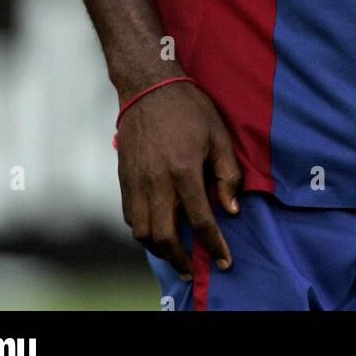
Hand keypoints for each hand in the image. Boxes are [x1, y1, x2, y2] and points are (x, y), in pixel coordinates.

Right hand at [116, 80, 242, 279]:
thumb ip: (227, 174)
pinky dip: (142, 230)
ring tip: (174, 253)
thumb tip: (232, 209)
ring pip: (141, 232)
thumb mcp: (218, 134)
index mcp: (184, 170)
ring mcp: (136, 181)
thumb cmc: (188, 107)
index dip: (214, 246)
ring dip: (158, 249)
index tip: (224, 262)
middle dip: (181, 259)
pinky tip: (155, 229)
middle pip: (165, 236)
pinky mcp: (124, 177)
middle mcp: (157, 181)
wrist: (148, 86)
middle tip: (193, 269)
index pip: (201, 220)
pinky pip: (129, 215)